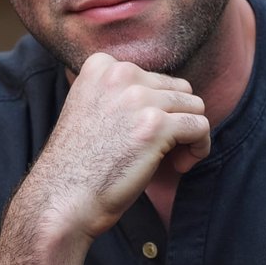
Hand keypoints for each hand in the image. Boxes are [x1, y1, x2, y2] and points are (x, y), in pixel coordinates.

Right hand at [31, 52, 210, 238]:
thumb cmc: (79, 164)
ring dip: (190, 135)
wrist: (64, 198)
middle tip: (161, 150)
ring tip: (172, 159)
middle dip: (176, 119)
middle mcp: (120, 74)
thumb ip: (120, 93)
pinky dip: (199, 148)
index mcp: (101, 66)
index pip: (153, 76)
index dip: (156, 108)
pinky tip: (180, 166)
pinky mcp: (157, 125)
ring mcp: (139, 98)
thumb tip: (167, 95)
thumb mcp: (90, 109)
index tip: (144, 133)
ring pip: (194, 106)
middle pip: (178, 89)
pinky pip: (201, 126)